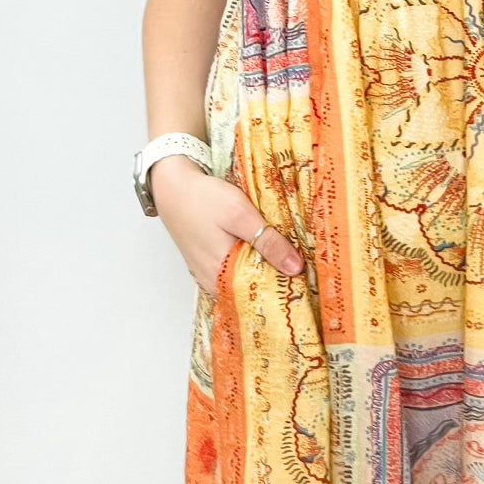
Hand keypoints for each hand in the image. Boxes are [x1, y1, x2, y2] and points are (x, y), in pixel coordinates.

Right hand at [150, 155, 303, 300]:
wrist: (173, 187)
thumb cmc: (204, 199)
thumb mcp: (240, 215)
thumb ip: (267, 242)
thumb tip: (295, 268)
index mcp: (223, 275)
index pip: (261, 296)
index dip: (287, 290)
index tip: (310, 284)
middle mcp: (214, 282)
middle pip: (254, 291)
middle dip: (279, 281)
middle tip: (308, 272)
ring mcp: (209, 275)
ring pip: (245, 281)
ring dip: (266, 272)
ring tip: (292, 261)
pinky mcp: (208, 264)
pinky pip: (235, 273)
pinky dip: (251, 265)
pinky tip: (267, 253)